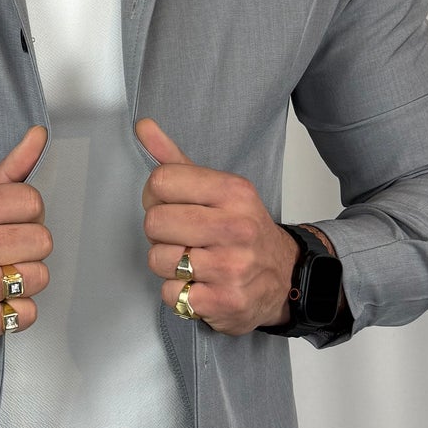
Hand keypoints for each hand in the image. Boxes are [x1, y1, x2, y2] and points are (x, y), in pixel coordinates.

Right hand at [0, 126, 51, 353]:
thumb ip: (10, 170)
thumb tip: (40, 135)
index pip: (31, 201)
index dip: (29, 214)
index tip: (10, 223)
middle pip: (41, 240)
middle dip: (30, 247)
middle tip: (6, 253)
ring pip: (39, 277)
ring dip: (25, 280)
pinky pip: (29, 312)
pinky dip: (17, 310)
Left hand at [135, 117, 299, 333]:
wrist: (284, 276)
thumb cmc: (241, 231)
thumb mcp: (217, 189)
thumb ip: (174, 159)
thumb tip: (143, 126)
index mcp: (233, 192)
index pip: (161, 181)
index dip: (156, 196)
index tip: (172, 206)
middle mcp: (236, 227)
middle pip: (154, 222)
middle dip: (160, 233)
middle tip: (181, 237)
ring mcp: (231, 266)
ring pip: (158, 259)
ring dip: (167, 265)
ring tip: (191, 262)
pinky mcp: (225, 301)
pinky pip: (170, 293)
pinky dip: (177, 293)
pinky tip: (198, 284)